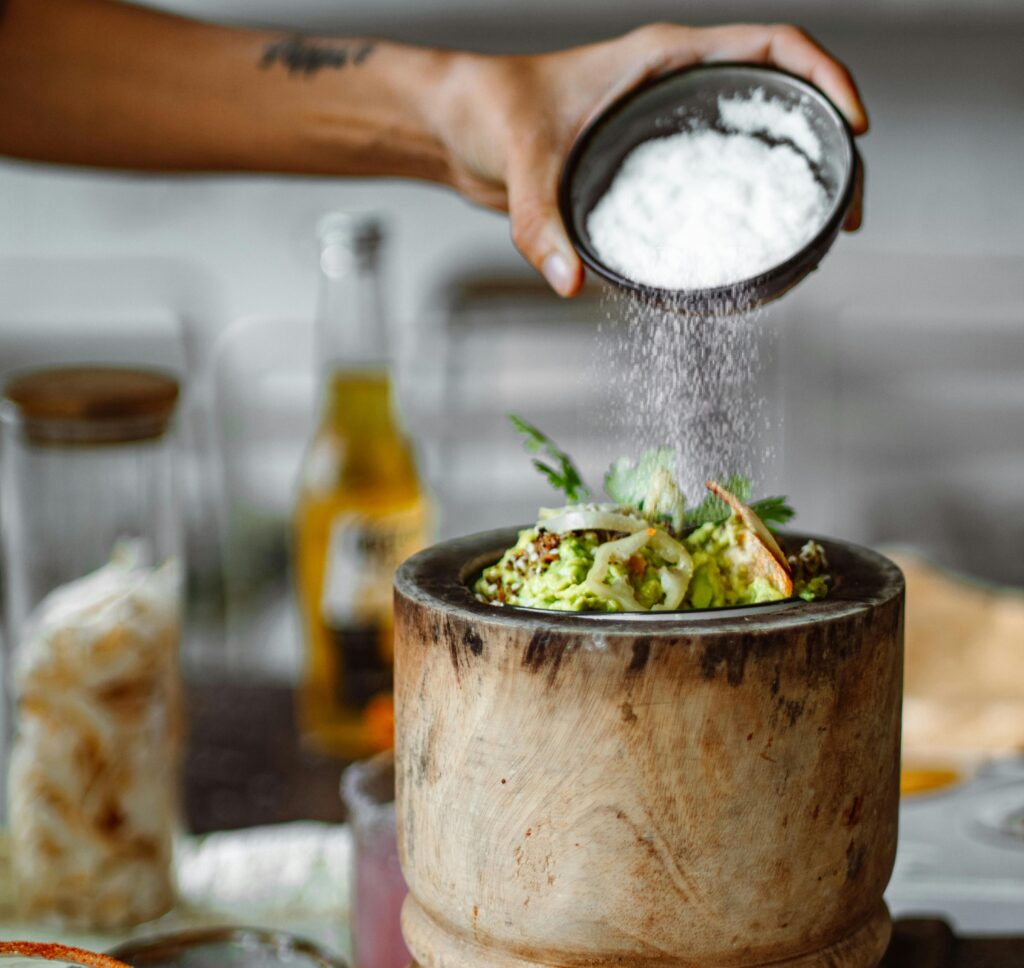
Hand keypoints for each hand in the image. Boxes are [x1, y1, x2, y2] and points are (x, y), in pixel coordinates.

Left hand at [429, 24, 868, 296]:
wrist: (458, 126)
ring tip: (816, 232)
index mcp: (663, 57)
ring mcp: (664, 122)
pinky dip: (744, 204)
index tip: (853, 126)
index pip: (771, 46)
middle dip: (825, 143)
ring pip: (754, 138)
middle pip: (780, 97)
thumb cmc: (487, 110)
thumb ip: (542, 223)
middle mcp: (674, 85)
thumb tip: (571, 283)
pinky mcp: (649, 161)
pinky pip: (715, 175)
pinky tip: (749, 248)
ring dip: (792, 178)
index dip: (825, 77)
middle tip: (846, 208)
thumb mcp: (520, 160)